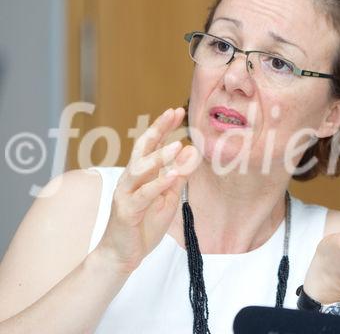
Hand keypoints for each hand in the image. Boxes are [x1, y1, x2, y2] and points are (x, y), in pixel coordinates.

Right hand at [96, 107, 199, 274]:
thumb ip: (178, 176)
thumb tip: (191, 152)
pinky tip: (173, 175)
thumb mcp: (167, 198)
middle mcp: (130, 178)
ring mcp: (126, 193)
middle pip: (142, 147)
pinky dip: (158, 184)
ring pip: (141, 168)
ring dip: (160, 156)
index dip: (163, 126)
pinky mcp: (127, 211)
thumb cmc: (143, 225)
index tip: (177, 110)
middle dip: (158, 128)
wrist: (122, 255)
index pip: (151, 144)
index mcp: (140, 174)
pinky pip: (143, 194)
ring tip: (178, 144)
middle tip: (174, 112)